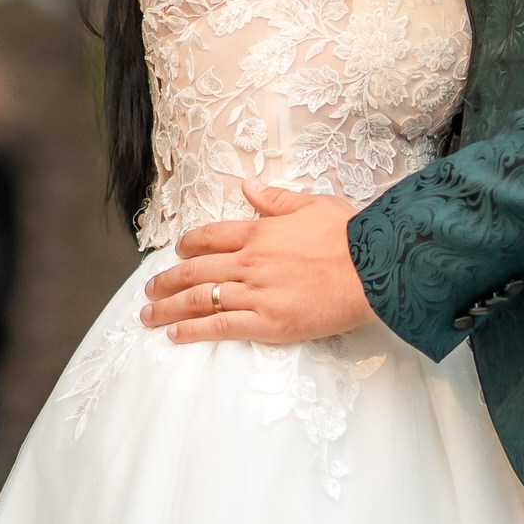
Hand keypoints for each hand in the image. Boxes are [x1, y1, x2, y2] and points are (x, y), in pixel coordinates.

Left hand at [140, 186, 371, 342]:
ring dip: (168, 308)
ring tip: (149, 315)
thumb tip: (248, 187)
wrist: (374, 269)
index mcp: (259, 233)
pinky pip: (219, 328)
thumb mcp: (313, 204)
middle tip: (150, 289)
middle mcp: (250, 263)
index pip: (210, 237)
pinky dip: (193, 331)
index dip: (188, 245)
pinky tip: (174, 335)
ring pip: (199, 300)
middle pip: (195, 271)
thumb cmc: (350, 236)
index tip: (178, 251)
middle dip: (167, 280)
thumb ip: (276, 199)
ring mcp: (255, 294)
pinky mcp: (267, 323)